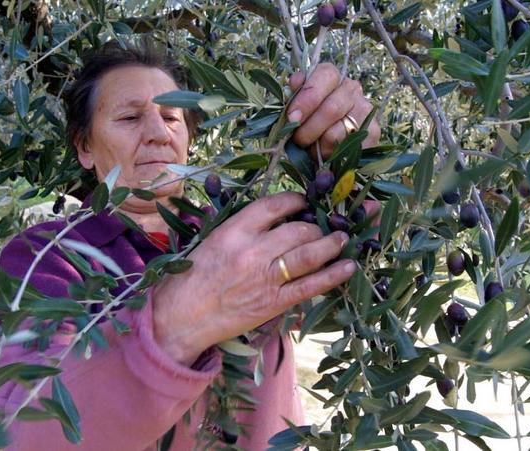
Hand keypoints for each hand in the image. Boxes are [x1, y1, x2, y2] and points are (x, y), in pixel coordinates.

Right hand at [151, 192, 356, 365]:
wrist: (180, 318)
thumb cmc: (191, 278)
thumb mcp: (211, 241)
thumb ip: (241, 228)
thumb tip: (274, 217)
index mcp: (233, 231)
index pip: (273, 205)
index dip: (295, 201)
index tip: (303, 202)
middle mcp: (252, 251)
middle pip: (298, 229)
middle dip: (317, 226)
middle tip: (324, 226)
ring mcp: (265, 277)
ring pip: (310, 253)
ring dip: (332, 243)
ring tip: (343, 238)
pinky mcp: (274, 302)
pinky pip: (311, 285)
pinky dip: (334, 274)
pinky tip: (348, 266)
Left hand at [287, 63, 380, 159]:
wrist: (331, 148)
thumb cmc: (309, 122)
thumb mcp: (297, 108)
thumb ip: (295, 95)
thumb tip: (296, 82)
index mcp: (331, 77)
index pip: (325, 76)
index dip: (307, 98)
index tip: (292, 118)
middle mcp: (351, 87)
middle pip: (331, 109)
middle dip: (309, 129)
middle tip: (298, 140)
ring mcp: (365, 108)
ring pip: (336, 132)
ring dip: (318, 146)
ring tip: (312, 148)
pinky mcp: (373, 131)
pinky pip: (346, 147)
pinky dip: (331, 155)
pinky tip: (327, 154)